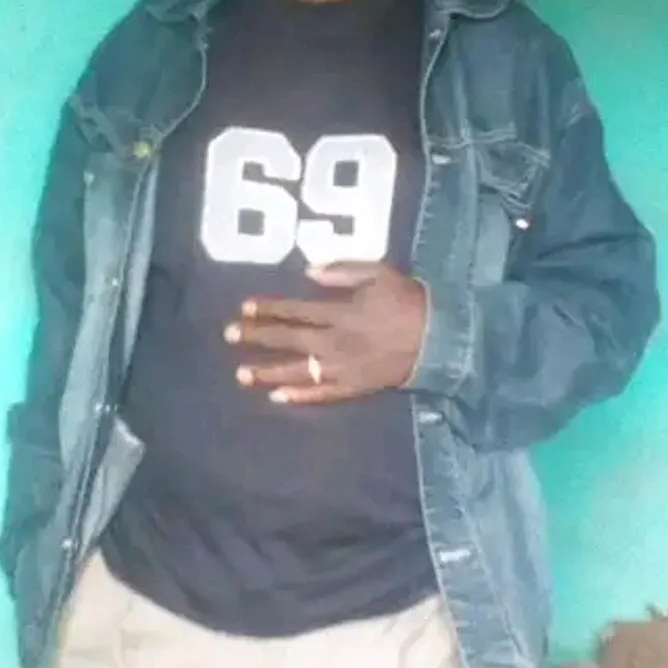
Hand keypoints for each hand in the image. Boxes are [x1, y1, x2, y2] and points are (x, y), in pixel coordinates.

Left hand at [224, 262, 425, 405]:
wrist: (439, 338)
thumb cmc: (408, 300)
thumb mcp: (379, 273)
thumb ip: (344, 271)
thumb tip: (310, 272)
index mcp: (341, 313)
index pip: (296, 311)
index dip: (269, 309)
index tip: (244, 308)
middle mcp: (336, 342)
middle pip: (289, 340)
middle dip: (257, 337)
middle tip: (229, 336)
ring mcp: (344, 368)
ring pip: (299, 371)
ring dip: (268, 372)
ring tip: (241, 374)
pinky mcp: (355, 387)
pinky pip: (323, 395)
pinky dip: (300, 396)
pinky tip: (277, 397)